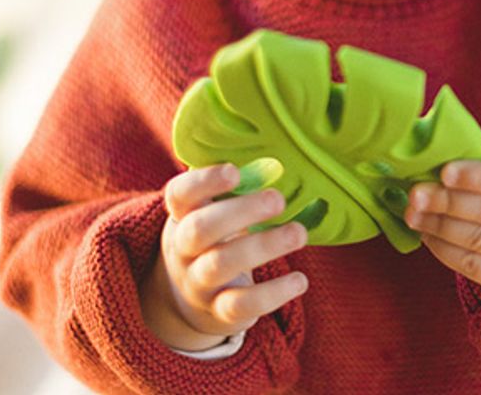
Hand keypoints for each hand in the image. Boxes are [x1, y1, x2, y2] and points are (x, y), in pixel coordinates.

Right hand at [140, 164, 307, 350]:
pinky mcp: (219, 313)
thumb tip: (279, 168)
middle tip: (278, 199)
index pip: (180, 194)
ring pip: (221, 264)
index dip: (204, 181)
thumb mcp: (216, 212)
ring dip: (264, 246)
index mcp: (183, 214)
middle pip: (200, 228)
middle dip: (240, 211)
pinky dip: (273, 293)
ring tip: (299, 233)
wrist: (192, 299)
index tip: (235, 172)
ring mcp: (198, 283)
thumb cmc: (217, 237)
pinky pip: (242, 305)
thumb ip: (240, 190)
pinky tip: (300, 280)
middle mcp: (184, 249)